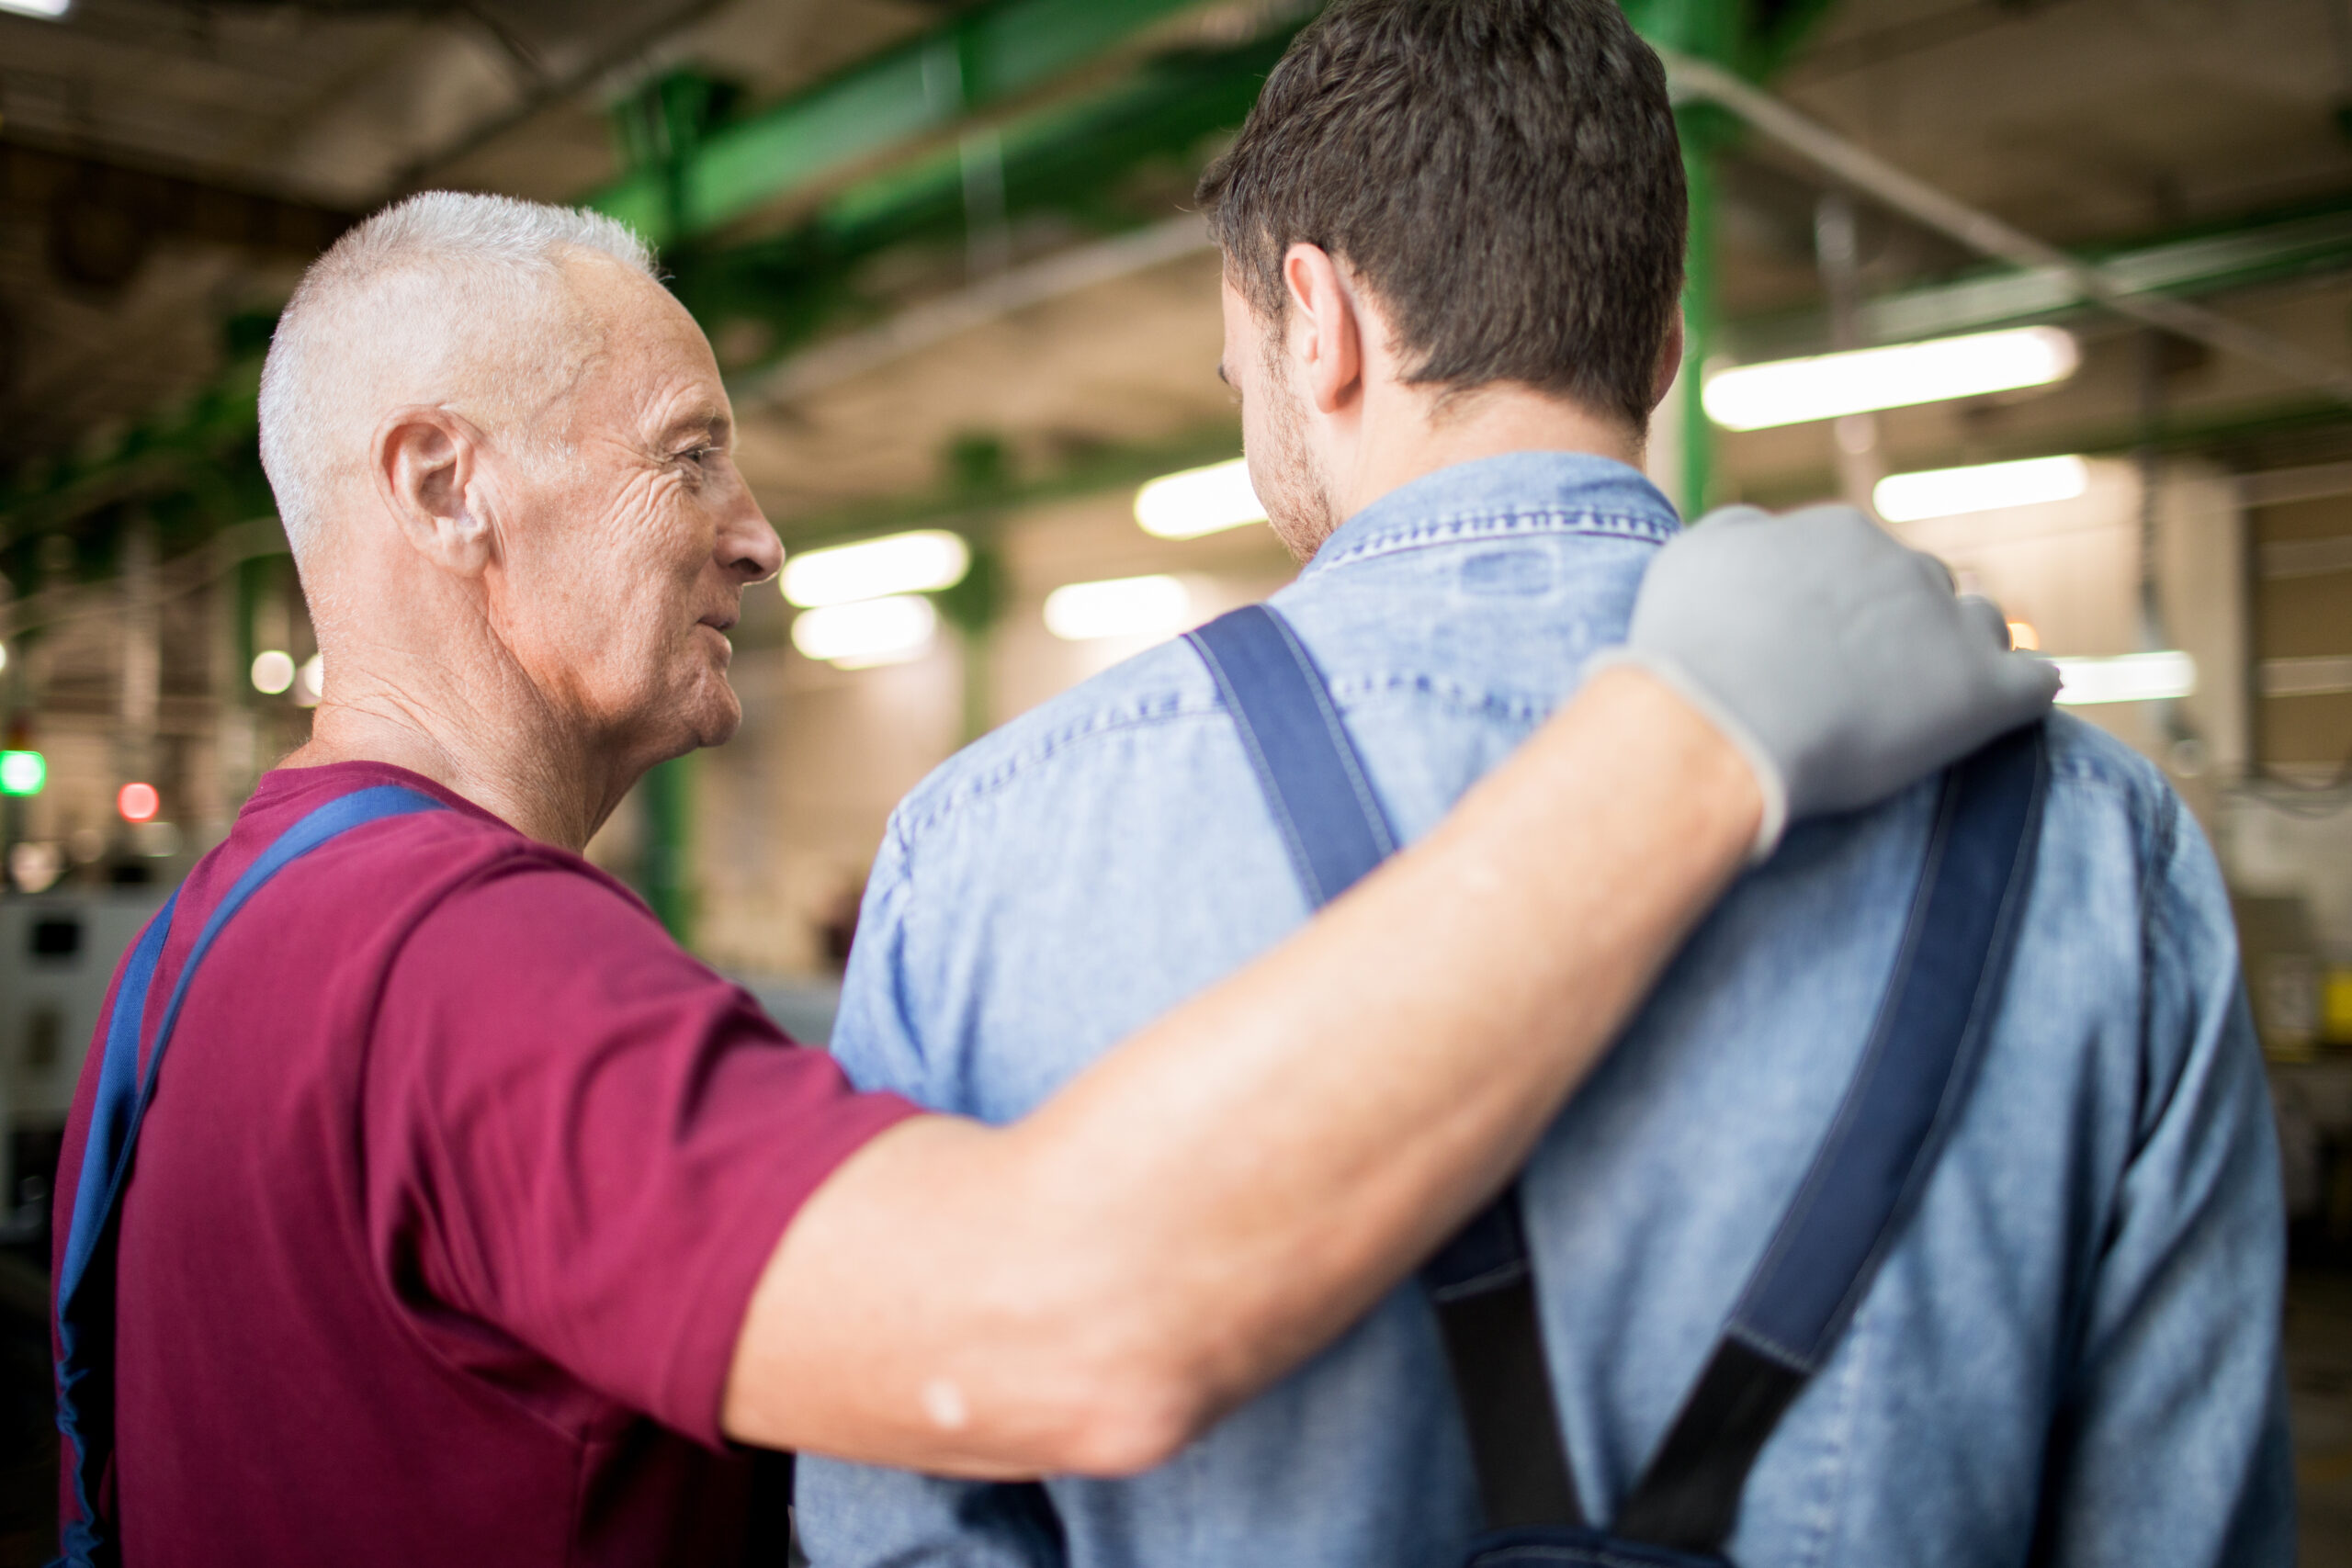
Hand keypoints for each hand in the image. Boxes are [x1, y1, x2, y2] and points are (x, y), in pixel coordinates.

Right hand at [1599, 503, 2058, 857]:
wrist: (1723, 721)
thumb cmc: (1692, 645)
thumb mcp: (1693, 556)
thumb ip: (1740, 534)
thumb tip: (1766, 534)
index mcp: (1840, 533)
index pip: (1861, 559)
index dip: (1841, 606)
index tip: (1815, 648)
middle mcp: (1902, 566)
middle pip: (1925, 586)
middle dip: (1905, 623)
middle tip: (1865, 680)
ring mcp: (1949, 626)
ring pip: (1981, 624)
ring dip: (1965, 651)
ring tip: (1931, 700)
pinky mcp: (1983, 693)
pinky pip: (2034, 683)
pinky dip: (2023, 694)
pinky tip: (2007, 712)